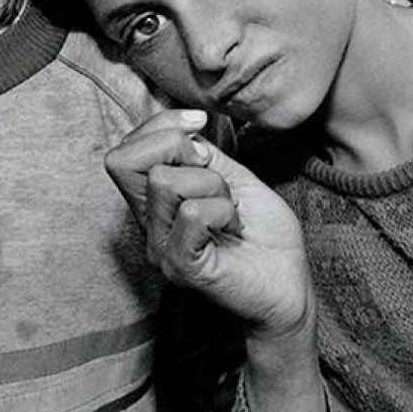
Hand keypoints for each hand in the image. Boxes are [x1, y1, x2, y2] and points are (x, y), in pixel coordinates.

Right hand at [105, 110, 311, 339]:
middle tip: (216, 177)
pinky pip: (192, 213)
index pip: (122, 153)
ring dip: (213, 186)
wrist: (290, 285)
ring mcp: (161, 249)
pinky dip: (223, 210)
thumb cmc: (264, 235)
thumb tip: (184, 128)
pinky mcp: (182, 268)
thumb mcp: (232, 178)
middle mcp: (150, 227)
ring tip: (231, 213)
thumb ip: (202, 154)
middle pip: (127, 161)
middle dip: (180, 148)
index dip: (160, 126)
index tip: (200, 126)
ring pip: (166, 181)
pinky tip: (234, 228)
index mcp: (156, 204)